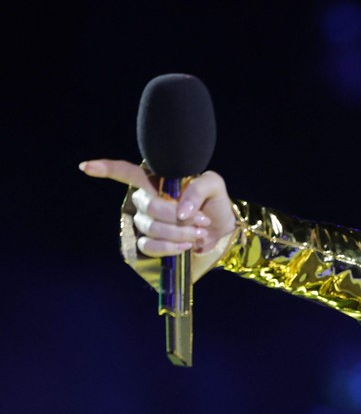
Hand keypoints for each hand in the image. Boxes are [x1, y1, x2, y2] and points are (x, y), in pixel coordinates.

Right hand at [80, 159, 236, 276]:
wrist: (222, 230)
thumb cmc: (213, 203)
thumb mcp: (213, 185)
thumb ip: (199, 188)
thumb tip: (181, 209)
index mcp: (157, 182)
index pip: (126, 172)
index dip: (106, 169)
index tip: (86, 167)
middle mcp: (147, 201)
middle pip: (149, 206)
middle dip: (178, 216)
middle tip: (202, 220)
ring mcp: (146, 223)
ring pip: (151, 227)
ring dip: (180, 232)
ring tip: (200, 232)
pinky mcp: (150, 243)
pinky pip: (150, 246)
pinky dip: (171, 247)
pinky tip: (187, 245)